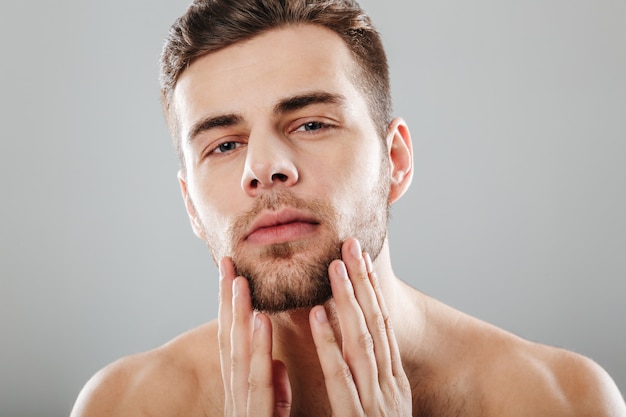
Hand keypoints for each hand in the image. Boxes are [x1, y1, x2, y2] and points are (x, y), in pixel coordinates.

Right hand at [218, 257, 291, 416]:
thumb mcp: (273, 415)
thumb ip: (274, 391)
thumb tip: (278, 363)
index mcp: (243, 394)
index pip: (234, 343)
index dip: (230, 308)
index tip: (232, 274)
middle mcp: (238, 398)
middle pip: (230, 341)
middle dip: (226, 301)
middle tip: (227, 262)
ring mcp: (243, 410)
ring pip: (239, 354)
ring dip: (239, 315)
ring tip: (240, 281)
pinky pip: (259, 382)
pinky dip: (259, 349)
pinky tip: (260, 320)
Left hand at [309, 238, 411, 415]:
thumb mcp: (383, 408)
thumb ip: (372, 382)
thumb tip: (360, 353)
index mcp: (394, 382)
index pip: (383, 325)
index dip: (373, 289)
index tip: (363, 259)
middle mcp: (388, 386)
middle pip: (375, 323)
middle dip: (363, 281)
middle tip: (350, 244)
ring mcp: (374, 401)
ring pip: (360, 341)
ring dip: (348, 300)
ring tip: (334, 267)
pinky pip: (339, 375)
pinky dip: (329, 343)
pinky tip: (317, 315)